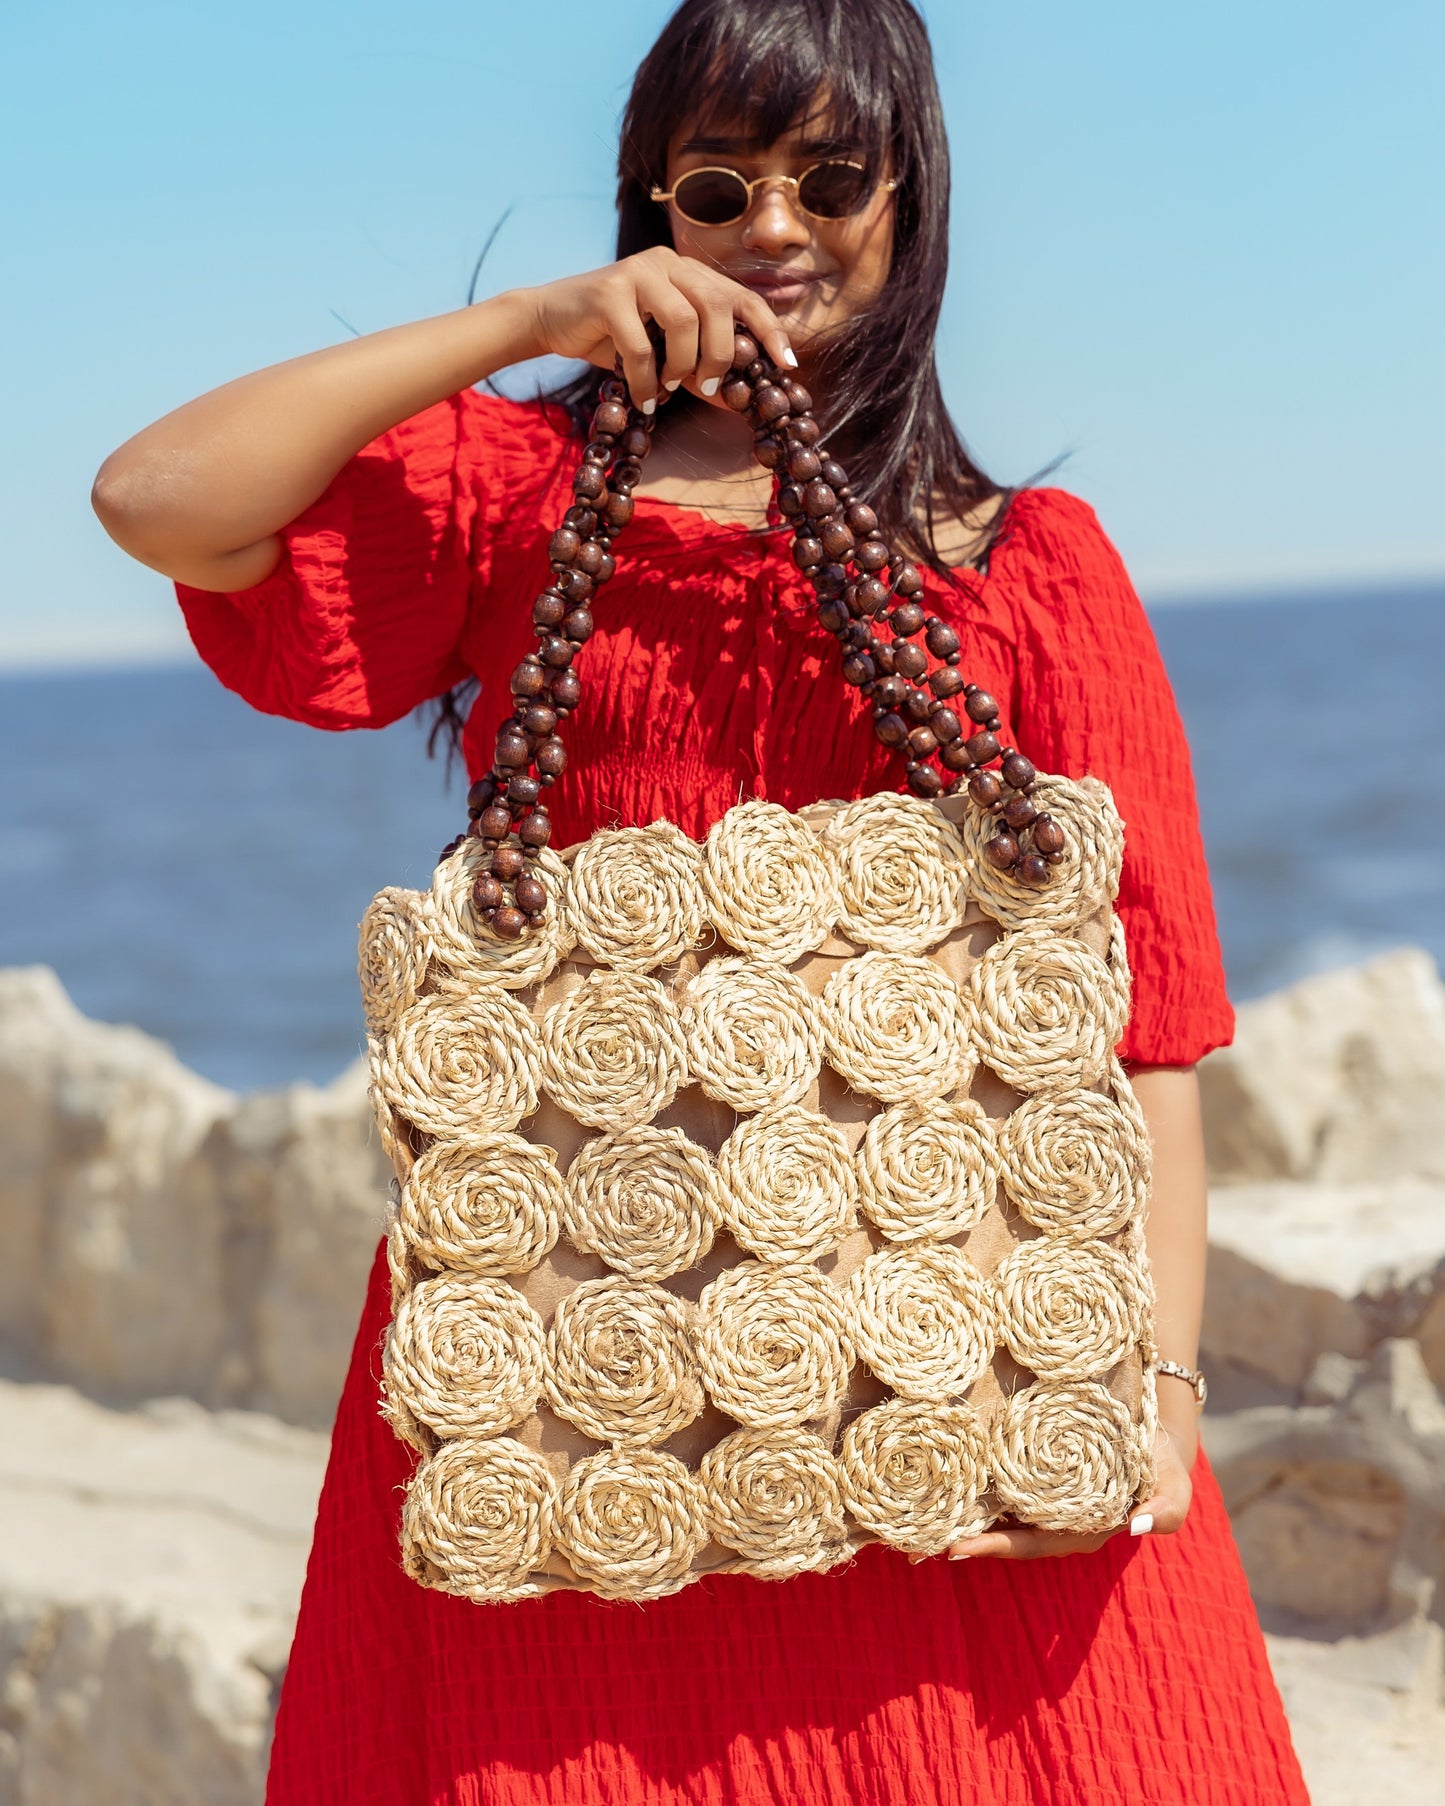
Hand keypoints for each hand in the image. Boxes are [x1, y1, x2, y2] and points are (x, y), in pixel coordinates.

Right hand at [518, 248, 795, 410]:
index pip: (742, 296)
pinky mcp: (609, 291)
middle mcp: (668, 263)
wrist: (552, 319)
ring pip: (684, 321)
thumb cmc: (612, 337)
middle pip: (718, 307)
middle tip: (708, 390)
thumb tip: (736, 396)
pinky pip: (641, 345)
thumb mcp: (663, 349)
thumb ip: (696, 362)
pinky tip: (643, 398)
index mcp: (688, 272)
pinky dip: (646, 380)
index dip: (768, 329)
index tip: (787, 363)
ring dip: (682, 366)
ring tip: (667, 389)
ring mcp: (638, 271)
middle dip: (721, 356)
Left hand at [938, 1419, 1195, 1562]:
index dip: (995, 1546)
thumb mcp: (1174, 1483)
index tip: (957, 1548)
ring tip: (911, 1520)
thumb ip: (1166, 1508)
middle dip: (962, 1537)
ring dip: (958, 1515)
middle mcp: (1053, 1519)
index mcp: (1080, 1529)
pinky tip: (937, 1481)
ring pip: (994, 1511)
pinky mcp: (1030, 1471)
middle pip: (1001, 1532)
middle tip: (917, 1541)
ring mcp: (1039, 1497)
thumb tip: (1137, 1527)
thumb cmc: (1162, 1461)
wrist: (1152, 1430)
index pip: (1030, 1543)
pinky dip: (969, 1486)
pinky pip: (997, 1483)